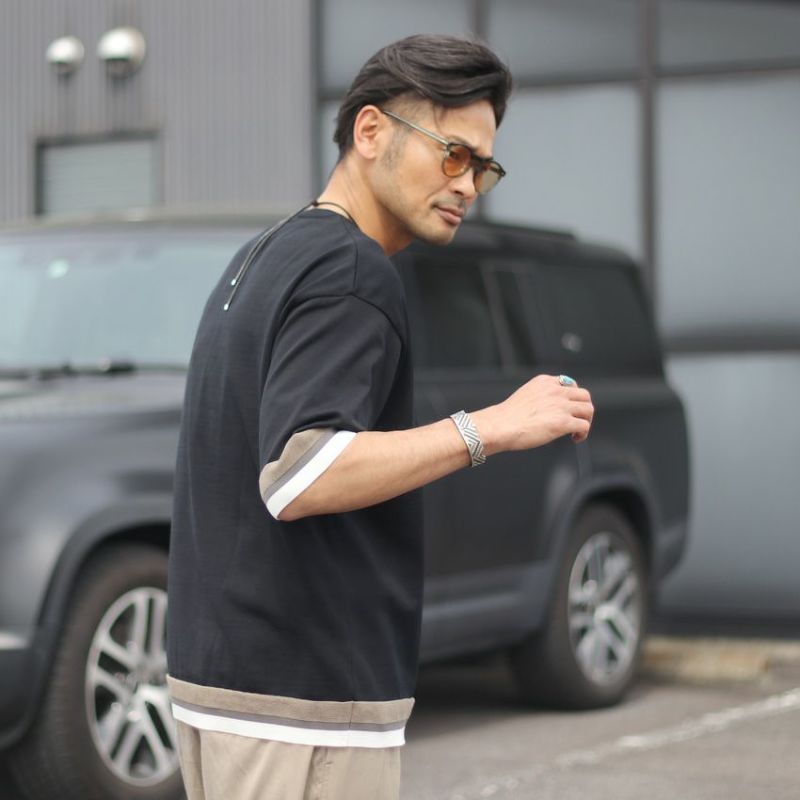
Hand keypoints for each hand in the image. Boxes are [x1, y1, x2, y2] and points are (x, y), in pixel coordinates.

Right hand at [471, 374, 593, 454]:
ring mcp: (561, 406)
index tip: (570, 407)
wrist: (500, 426)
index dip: (573, 398)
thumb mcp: (525, 395)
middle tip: (578, 419)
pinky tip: (575, 438)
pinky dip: (583, 433)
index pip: (570, 384)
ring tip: (578, 431)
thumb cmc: (507, 416)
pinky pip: (584, 425)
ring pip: (588, 409)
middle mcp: (556, 391)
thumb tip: (547, 410)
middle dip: (583, 408)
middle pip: (584, 395)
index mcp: (545, 382)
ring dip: (586, 421)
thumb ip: (540, 396)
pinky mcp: (563, 422)